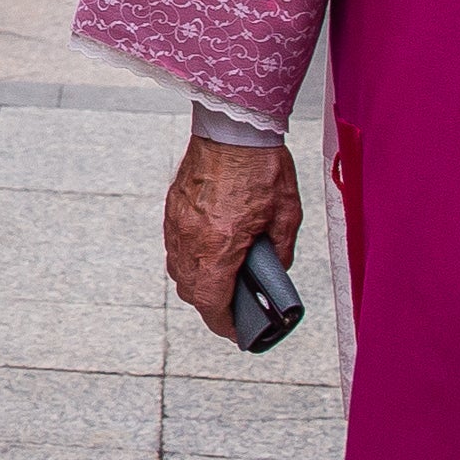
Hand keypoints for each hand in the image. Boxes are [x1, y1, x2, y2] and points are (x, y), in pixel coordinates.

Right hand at [161, 134, 303, 334]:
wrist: (233, 127)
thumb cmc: (261, 166)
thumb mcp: (286, 215)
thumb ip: (280, 252)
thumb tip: (275, 273)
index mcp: (220, 245)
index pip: (212, 302)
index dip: (224, 325)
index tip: (237, 333)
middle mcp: (191, 239)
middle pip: (191, 291)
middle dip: (211, 307)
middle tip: (233, 310)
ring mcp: (178, 223)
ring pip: (178, 271)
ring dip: (198, 283)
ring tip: (223, 282)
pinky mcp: (173, 208)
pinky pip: (176, 246)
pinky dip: (190, 258)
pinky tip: (210, 252)